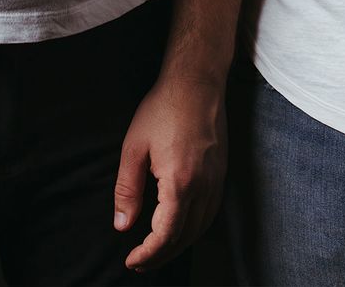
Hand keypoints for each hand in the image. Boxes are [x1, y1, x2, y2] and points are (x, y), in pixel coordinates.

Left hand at [114, 74, 226, 271]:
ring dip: (179, 245)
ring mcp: (217, 179)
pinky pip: (211, 212)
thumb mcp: (133, 148)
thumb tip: (122, 225)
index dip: (148, 253)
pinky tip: (180, 228)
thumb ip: (127, 189)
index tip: (131, 260)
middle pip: (186, 237)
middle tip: (140, 263)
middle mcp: (204, 185)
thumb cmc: (163, 109)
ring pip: (201, 227)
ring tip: (157, 252)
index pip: (166, 234)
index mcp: (180, 181)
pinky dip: (195, 229)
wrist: (196, 82)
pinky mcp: (222, 172)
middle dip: (162, 255)